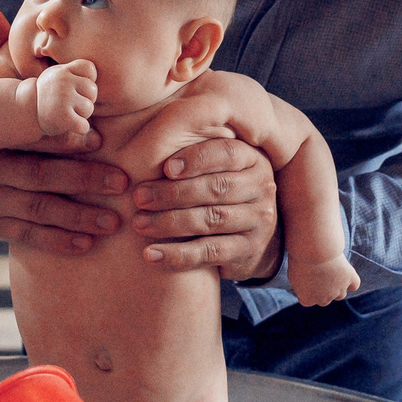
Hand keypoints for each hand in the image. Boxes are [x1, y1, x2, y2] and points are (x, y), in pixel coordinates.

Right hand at [0, 9, 116, 255]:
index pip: (32, 135)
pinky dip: (59, 241)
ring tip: (115, 220)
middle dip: (84, 180)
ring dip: (79, 217)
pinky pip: (28, 236)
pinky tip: (89, 243)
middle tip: (123, 182)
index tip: (103, 139)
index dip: (67, 138)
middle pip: (40, 175)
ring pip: (39, 210)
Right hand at [33, 59, 97, 138]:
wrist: (25, 109)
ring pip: (89, 108)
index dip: (87, 79)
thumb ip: (78, 73)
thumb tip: (96, 85)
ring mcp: (63, 99)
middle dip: (85, 98)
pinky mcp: (64, 118)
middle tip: (70, 102)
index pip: (89, 68)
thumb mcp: (58, 76)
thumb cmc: (48, 92)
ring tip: (66, 112)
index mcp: (63, 71)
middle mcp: (63, 82)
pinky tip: (68, 124)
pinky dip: (79, 128)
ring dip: (81, 114)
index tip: (75, 86)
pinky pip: (84, 125)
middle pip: (92, 90)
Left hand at [133, 138, 281, 279]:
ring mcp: (260, 221)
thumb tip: (142, 147)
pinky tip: (151, 254)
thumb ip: (190, 154)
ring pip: (211, 220)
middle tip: (139, 197)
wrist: (248, 238)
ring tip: (139, 224)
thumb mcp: (214, 168)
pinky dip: (177, 255)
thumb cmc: (218, 191)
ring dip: (170, 222)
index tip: (165, 168)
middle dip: (173, 193)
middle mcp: (262, 188)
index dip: (196, 159)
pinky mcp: (249, 251)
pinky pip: (209, 252)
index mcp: (253, 159)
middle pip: (216, 188)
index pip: (227, 153)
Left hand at [289, 255, 361, 306]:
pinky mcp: (350, 279)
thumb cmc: (299, 258)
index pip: (309, 299)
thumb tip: (310, 285)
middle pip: (325, 299)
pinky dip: (352, 281)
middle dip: (323, 288)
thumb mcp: (294, 273)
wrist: (313, 249)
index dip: (308, 287)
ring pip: (341, 294)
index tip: (305, 274)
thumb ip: (302, 284)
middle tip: (318, 271)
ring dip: (337, 286)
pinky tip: (346, 273)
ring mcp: (338, 290)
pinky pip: (354, 284)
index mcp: (307, 300)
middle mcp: (323, 300)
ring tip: (331, 270)